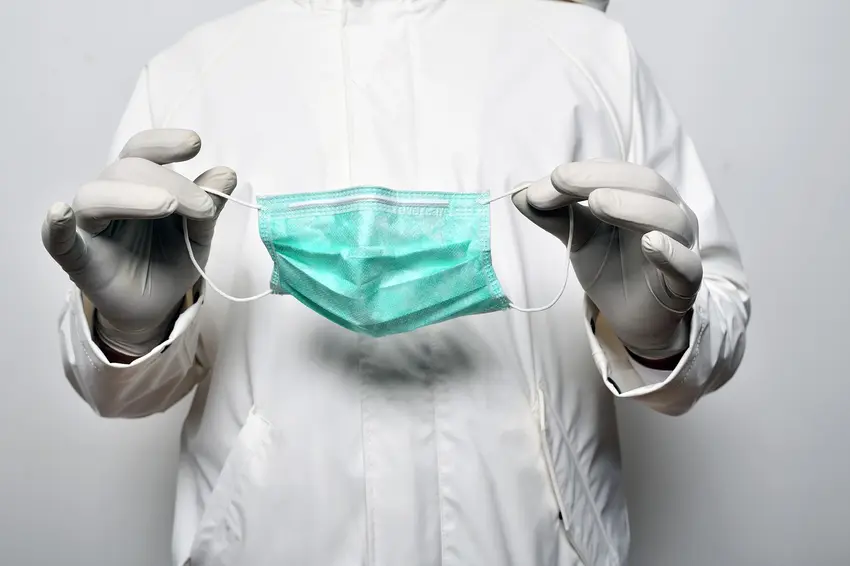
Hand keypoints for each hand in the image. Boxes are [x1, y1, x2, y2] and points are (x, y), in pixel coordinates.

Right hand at [42, 129, 236, 357]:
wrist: (155, 305)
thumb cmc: (170, 260)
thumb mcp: (198, 233)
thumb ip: (209, 204)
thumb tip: (227, 174)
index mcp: (136, 184)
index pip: (141, 151)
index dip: (164, 143)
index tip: (195, 143)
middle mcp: (109, 196)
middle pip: (127, 170)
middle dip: (171, 184)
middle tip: (205, 208)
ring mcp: (89, 226)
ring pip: (96, 196)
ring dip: (135, 197)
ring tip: (167, 206)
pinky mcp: (78, 259)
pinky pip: (58, 240)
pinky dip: (56, 226)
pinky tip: (60, 213)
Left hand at [512, 159, 701, 362]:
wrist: (632, 317)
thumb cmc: (611, 266)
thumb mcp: (578, 237)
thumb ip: (553, 215)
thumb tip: (519, 193)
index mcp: (643, 195)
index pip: (615, 172)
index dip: (579, 173)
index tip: (540, 187)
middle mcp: (668, 212)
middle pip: (645, 184)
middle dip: (600, 178)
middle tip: (561, 181)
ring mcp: (681, 246)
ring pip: (668, 218)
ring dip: (632, 206)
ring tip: (598, 202)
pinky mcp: (685, 282)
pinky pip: (686, 264)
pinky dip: (670, 252)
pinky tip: (651, 243)